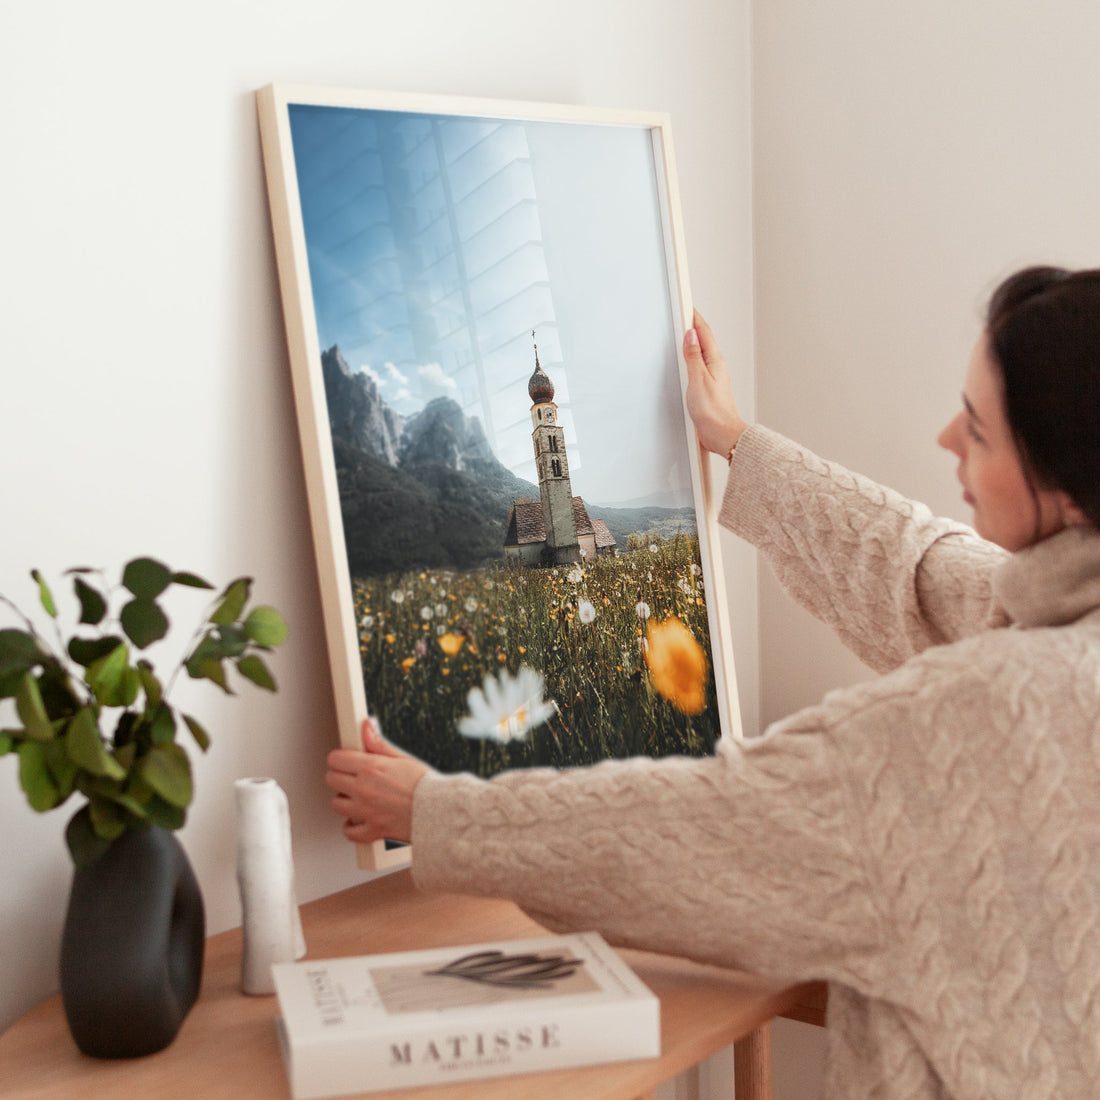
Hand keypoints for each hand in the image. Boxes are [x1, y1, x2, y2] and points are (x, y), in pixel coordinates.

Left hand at [325, 717, 430, 844]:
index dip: (340, 758)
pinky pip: (350, 832)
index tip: (345, 760)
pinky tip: (357, 820)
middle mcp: (364, 789)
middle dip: (339, 776)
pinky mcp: (372, 830)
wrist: (440, 811)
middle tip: (351, 777)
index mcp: (371, 768)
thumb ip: (379, 743)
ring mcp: (366, 811)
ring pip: (336, 805)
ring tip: (356, 797)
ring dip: (344, 800)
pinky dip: (351, 827)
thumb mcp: (402, 758)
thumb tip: (367, 726)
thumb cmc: (426, 785)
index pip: (336, 759)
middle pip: (331, 780)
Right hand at [683, 309, 748, 456]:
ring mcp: (713, 377)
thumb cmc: (713, 411)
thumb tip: (690, 336)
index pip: (703, 332)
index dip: (694, 318)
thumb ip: (693, 356)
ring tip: (685, 331)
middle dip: (693, 326)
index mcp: (715, 361)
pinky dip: (692, 357)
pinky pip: (699, 365)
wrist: (722, 433)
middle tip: (685, 313)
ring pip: (701, 352)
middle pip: (703, 340)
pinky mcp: (708, 387)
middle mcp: (715, 366)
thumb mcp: (698, 379)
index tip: (687, 306)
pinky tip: (688, 360)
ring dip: (693, 341)